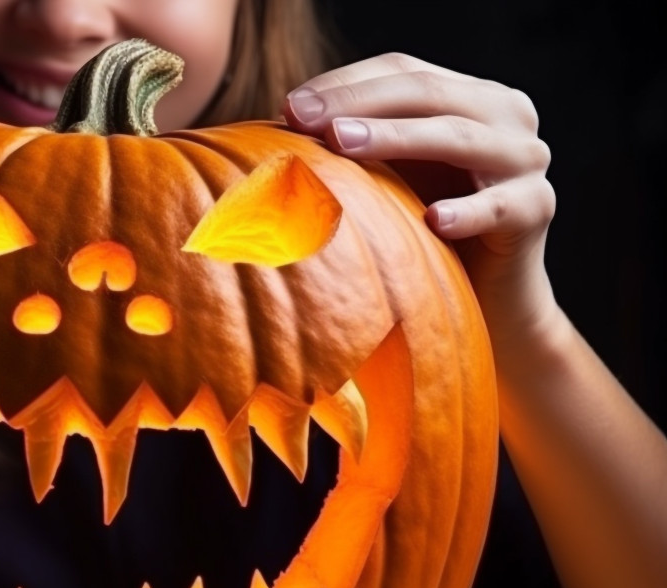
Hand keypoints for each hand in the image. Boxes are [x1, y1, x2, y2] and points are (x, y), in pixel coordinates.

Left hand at [282, 53, 558, 349]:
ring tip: (342, 143)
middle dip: (359, 103)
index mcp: (468, 97)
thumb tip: (266, 131)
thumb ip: (349, 148)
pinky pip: (500, 206)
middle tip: (306, 118)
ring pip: (459, 136)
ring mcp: (527, 160)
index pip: (403, 71)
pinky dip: (466, 210)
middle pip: (427, 93)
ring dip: (397, 137)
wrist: (489, 301)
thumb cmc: (424, 234)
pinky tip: (433, 219)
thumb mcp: (387, 181)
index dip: (346, 83)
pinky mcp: (536, 210)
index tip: (289, 106)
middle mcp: (505, 116)